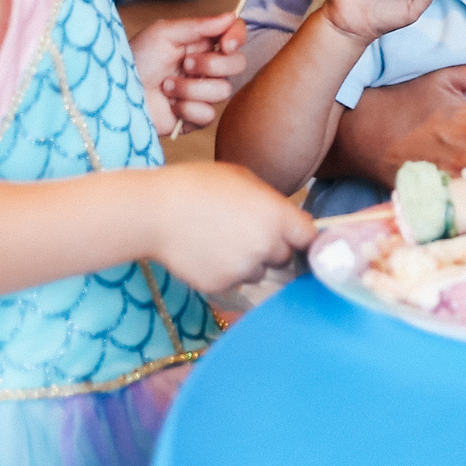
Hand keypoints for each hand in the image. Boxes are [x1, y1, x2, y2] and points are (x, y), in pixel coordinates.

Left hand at [133, 14, 249, 133]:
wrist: (117, 94)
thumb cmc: (135, 58)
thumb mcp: (163, 33)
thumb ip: (199, 25)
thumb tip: (232, 15)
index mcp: (201, 43)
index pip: (235, 35)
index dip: (237, 37)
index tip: (226, 44)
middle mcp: (207, 67)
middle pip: (238, 64)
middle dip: (212, 64)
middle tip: (185, 64)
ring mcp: (203, 93)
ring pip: (223, 91)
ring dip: (191, 88)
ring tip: (166, 86)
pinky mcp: (195, 118)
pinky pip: (209, 114)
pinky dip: (187, 108)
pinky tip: (170, 105)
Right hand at [149, 161, 315, 293]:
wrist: (156, 211)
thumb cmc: (199, 186)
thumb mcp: (244, 179)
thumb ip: (272, 203)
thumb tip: (292, 221)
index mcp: (278, 216)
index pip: (310, 237)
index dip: (302, 237)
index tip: (295, 237)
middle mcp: (267, 246)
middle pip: (285, 258)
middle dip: (273, 249)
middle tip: (246, 233)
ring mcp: (244, 269)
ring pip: (259, 272)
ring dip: (249, 262)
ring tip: (221, 240)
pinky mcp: (222, 286)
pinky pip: (234, 283)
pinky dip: (225, 273)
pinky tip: (206, 252)